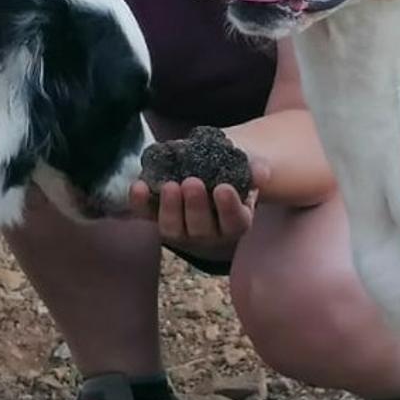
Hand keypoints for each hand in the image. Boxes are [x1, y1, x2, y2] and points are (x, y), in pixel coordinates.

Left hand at [128, 158, 271, 259]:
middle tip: (192, 182)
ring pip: (173, 229)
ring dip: (169, 209)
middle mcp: (207, 232)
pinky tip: (138, 186)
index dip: (228, 208)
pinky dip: (139, 203)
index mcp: (234, 222)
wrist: (204, 166)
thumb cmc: (229, 170)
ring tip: (170, 186)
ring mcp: (180, 228)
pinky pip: (146, 215)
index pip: (234, 222)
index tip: (223, 188)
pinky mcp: (156, 217)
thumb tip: (261, 172)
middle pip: (201, 228)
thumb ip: (254, 169)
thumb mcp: (245, 167)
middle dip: (195, 207)